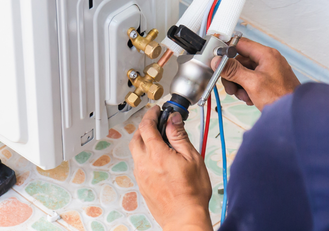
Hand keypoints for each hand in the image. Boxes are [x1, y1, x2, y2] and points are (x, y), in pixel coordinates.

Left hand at [130, 106, 211, 230]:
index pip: (147, 126)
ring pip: (136, 150)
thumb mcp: (192, 159)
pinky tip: (157, 159)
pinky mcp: (141, 183)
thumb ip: (180, 136)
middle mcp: (144, 163)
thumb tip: (173, 120)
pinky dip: (144, 155)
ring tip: (158, 140)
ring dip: (143, 141)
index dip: (151, 115)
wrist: (184, 218)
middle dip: (144, 127)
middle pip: (136, 137)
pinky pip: (138, 163)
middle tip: (156, 123)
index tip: (156, 110)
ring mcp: (141, 174)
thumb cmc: (191, 193)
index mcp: (157, 154)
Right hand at [211, 37, 299, 110]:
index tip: (217, 59)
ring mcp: (267, 71)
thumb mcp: (252, 83)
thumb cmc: (281, 98)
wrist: (293, 114)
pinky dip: (245, 89)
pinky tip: (249, 97)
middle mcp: (267, 60)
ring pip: (242, 72)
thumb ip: (232, 70)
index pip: (240, 44)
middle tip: (231, 86)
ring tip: (243, 95)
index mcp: (266, 54)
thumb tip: (217, 61)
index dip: (226, 50)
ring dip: (238, 84)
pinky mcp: (267, 81)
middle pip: (239, 61)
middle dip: (232, 75)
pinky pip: (248, 80)